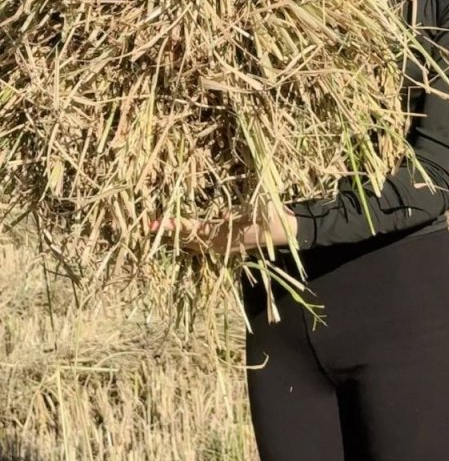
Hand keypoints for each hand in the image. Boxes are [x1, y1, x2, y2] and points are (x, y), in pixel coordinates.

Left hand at [148, 207, 297, 255]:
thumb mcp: (258, 212)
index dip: (174, 226)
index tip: (156, 223)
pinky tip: (182, 233)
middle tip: (148, 226)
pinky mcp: (225, 246)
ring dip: (176, 236)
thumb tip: (222, 217)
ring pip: (192, 244)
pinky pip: (201, 244)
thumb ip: (238, 215)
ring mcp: (222, 247)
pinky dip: (189, 239)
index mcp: (225, 235)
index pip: (193, 229)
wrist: (287, 231)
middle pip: (187, 240)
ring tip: (159, 228)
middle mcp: (219, 245)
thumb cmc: (272, 218)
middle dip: (169, 233)